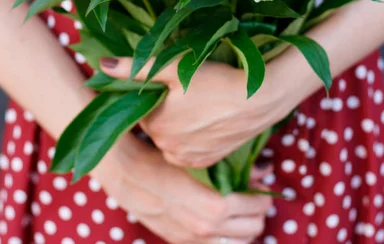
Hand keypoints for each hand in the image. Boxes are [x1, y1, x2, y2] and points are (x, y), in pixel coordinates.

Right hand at [95, 133, 273, 243]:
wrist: (131, 177)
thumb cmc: (166, 161)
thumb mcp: (202, 160)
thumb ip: (236, 168)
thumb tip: (264, 169)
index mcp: (216, 206)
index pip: (258, 207)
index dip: (263, 195)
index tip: (261, 185)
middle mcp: (209, 229)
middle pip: (254, 229)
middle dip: (257, 212)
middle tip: (254, 196)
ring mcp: (196, 240)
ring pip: (239, 243)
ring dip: (244, 228)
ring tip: (240, 211)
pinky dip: (227, 237)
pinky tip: (222, 221)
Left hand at [101, 57, 286, 167]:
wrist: (260, 98)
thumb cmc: (215, 78)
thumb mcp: (173, 66)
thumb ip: (135, 67)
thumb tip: (100, 63)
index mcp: (155, 126)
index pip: (143, 109)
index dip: (155, 94)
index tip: (172, 81)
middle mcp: (168, 150)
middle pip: (158, 125)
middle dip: (167, 110)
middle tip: (190, 90)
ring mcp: (190, 160)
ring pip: (174, 138)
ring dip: (181, 124)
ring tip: (202, 103)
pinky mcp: (209, 163)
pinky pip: (191, 149)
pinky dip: (195, 136)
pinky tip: (209, 118)